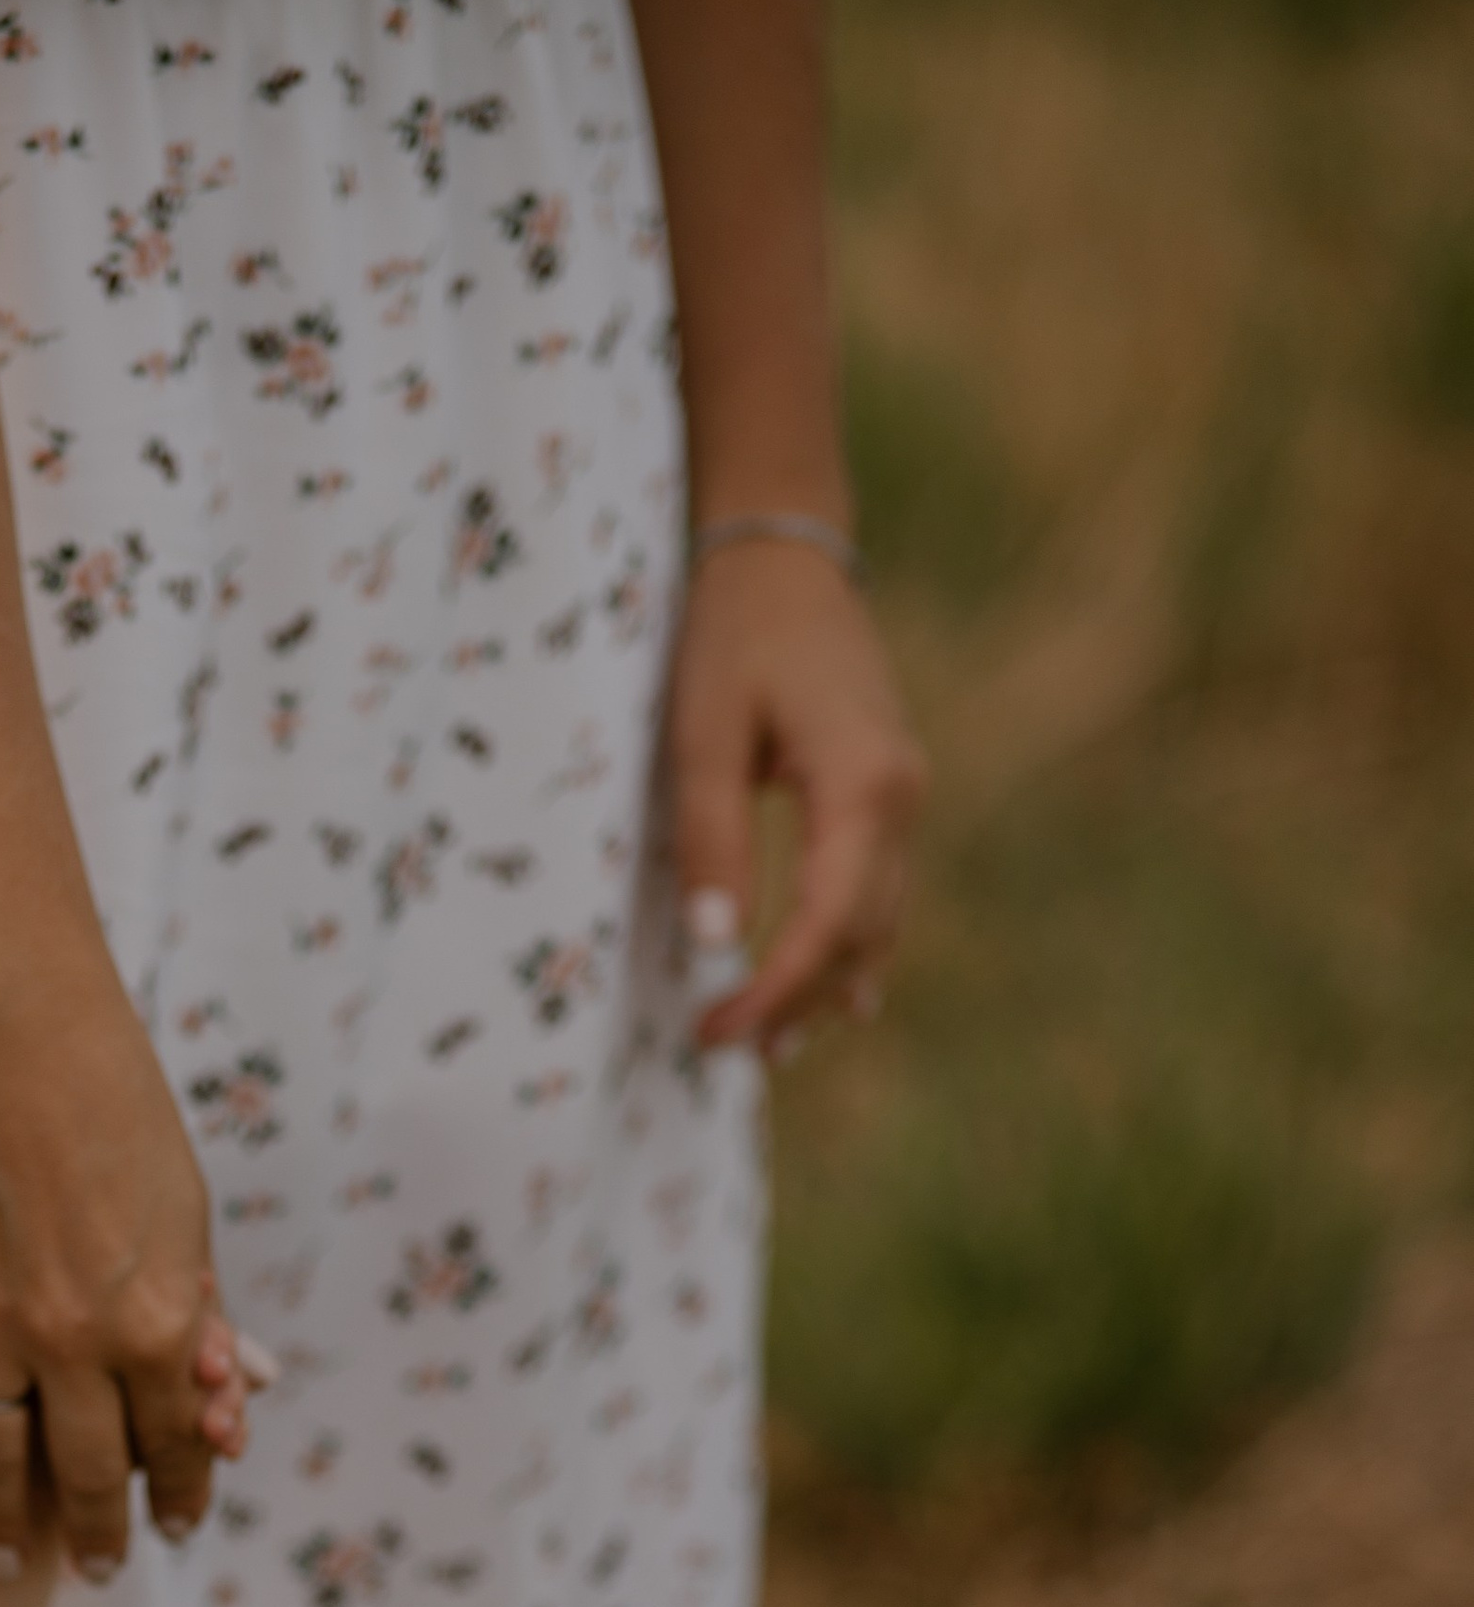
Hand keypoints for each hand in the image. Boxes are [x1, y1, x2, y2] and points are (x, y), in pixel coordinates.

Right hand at [0, 969, 225, 1581]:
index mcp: (159, 1323)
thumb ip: (199, 1312)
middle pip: (89, 1472)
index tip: (180, 1523)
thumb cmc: (120, 1111)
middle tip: (102, 1572)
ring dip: (2, 1523)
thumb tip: (224, 1399)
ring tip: (2, 1566)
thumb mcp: (187, 1216)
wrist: (18, 1030)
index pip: (178, 1442)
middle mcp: (75, 1343)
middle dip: (99, 1534)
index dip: (184, 1491)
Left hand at [669, 538, 926, 1053]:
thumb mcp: (702, 734)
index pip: (829, 923)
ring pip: (879, 920)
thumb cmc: (735, 633)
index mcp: (864, 783)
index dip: (775, 990)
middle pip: (861, 936)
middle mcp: (902, 797)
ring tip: (775, 1046)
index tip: (716, 1030)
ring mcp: (904, 796)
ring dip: (829, 987)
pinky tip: (830, 994)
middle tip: (732, 1052)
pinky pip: (879, 891)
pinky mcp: (889, 794)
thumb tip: (717, 943)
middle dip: (799, 1002)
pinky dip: (849, 947)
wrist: (785, 554)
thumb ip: (712, 839)